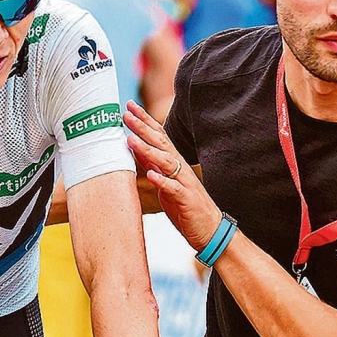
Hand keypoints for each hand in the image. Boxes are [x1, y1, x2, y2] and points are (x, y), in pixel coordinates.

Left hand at [124, 100, 220, 250]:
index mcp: (174, 163)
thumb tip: (136, 149)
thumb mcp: (165, 183)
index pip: (158, 136)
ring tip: (131, 140)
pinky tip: (151, 174)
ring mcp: (184, 183)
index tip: (130, 106)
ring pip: (165, 162)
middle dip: (143, 127)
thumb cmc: (185, 206)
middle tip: (126, 114)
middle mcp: (180, 168)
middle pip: (161, 143)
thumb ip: (153, 166)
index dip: (144, 120)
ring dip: (148, 150)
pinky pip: (173, 188)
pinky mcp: (187, 199)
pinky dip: (162, 181)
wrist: (210, 230)